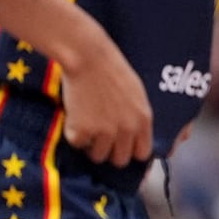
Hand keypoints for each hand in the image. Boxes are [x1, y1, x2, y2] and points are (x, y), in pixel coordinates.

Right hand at [58, 23, 152, 167]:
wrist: (88, 57)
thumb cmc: (112, 70)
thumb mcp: (137, 94)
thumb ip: (138, 117)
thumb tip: (137, 138)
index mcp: (143, 119)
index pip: (142, 153)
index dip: (131, 151)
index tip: (123, 147)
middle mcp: (127, 129)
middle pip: (120, 160)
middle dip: (111, 152)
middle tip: (102, 138)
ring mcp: (104, 132)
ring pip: (98, 156)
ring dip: (92, 145)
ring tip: (89, 124)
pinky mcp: (81, 130)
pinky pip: (77, 144)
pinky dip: (75, 134)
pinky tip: (77, 117)